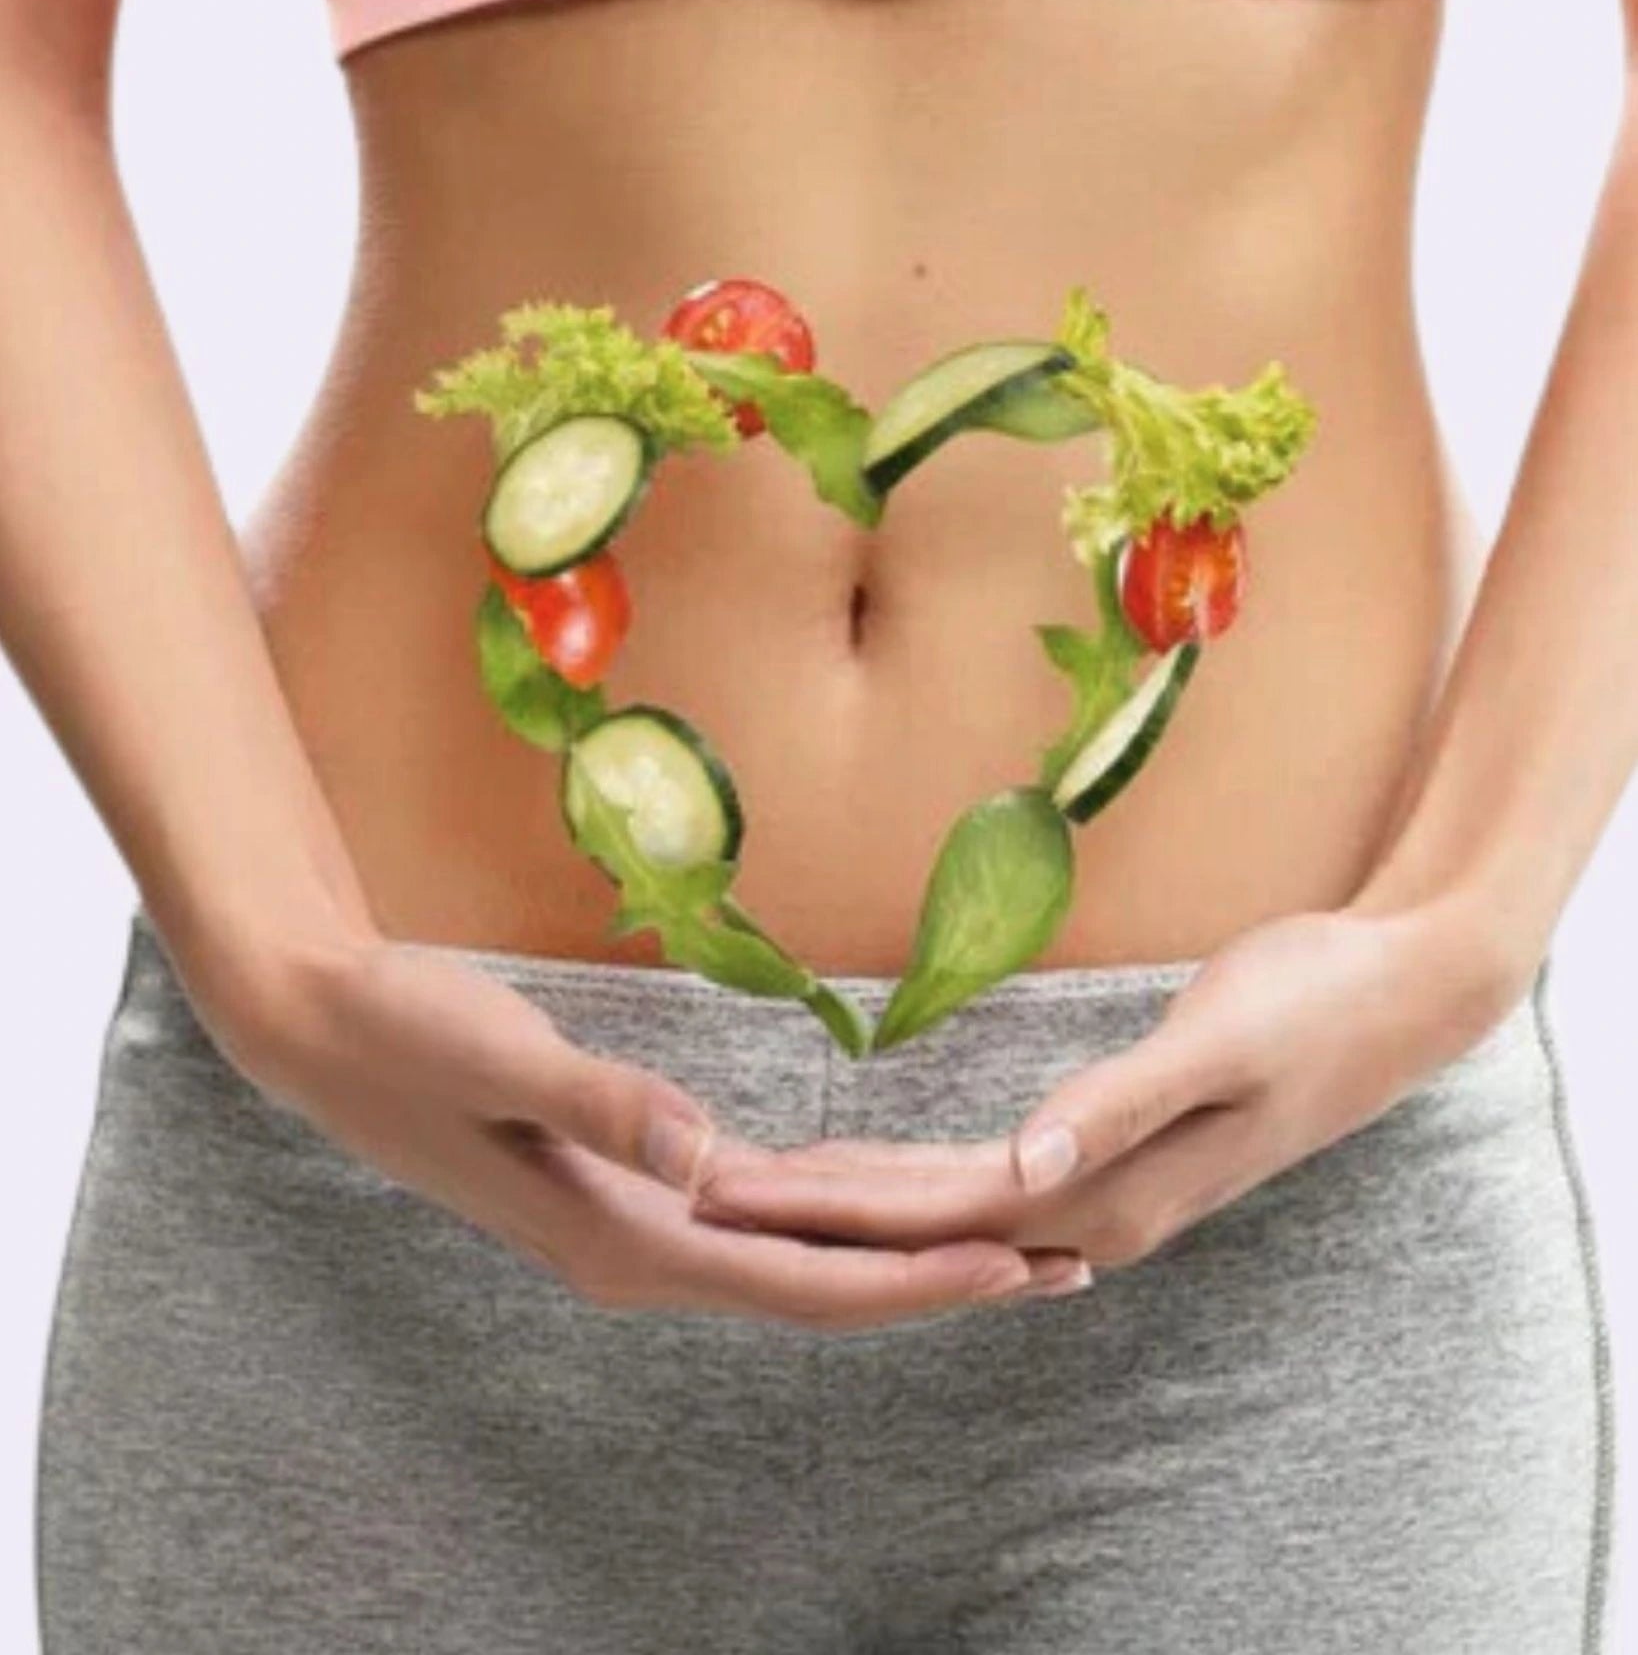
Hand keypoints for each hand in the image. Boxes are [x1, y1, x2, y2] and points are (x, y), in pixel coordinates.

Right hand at [181, 924, 1084, 1329]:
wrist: (323, 1031)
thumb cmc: (406, 1034)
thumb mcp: (504, 1058)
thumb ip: (607, 1104)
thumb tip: (710, 1159)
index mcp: (624, 1238)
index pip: (801, 1282)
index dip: (916, 1281)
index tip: (1021, 1269)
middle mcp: (640, 1253)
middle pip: (821, 1291)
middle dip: (942, 1284)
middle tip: (1066, 1265)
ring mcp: (633, 1227)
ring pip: (795, 1263)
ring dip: (899, 1259)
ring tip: (1006, 1246)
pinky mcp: (627, 1187)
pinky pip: (757, 1223)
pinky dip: (834, 1221)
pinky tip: (878, 1204)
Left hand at [685, 897, 1534, 1273]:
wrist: (1394, 995)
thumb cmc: (1308, 1008)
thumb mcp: (1213, 1044)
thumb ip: (1117, 1109)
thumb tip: (1024, 1180)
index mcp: (1101, 1198)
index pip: (925, 1214)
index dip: (818, 1204)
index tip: (721, 1190)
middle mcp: (1091, 1213)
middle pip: (916, 1222)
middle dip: (805, 1208)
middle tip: (694, 1184)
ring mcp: (1103, 1189)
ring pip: (944, 1206)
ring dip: (851, 1198)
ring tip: (757, 1182)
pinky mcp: (1110, 1151)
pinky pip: (984, 1179)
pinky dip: (915, 1177)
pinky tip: (878, 1174)